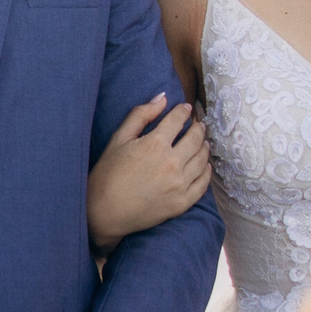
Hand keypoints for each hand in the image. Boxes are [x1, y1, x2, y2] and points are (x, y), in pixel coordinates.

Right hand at [87, 93, 210, 253]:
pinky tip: (205, 165)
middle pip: (195, 138)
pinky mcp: (182, 203)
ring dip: (204, 146)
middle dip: (198, 128)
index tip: (186, 109)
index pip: (178, 120)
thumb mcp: (119, 139)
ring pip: (202, 159)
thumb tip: (162, 98)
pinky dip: (206, 171)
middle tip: (198, 124)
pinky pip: (203, 184)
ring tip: (203, 142)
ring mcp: (179, 184)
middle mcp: (171, 163)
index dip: (183, 111)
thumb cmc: (107, 174)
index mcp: (155, 144)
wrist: (104, 213)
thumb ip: (141, 115)